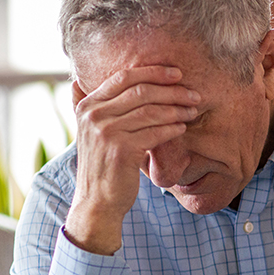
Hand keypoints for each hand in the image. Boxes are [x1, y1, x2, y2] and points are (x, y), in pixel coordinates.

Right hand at [64, 66, 197, 253]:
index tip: (177, 74)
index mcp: (88, 106)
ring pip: (150, 110)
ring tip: (192, 110)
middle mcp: (93, 115)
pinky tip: (182, 128)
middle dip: (171, 90)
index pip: (124, 77)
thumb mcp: (92, 132)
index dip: (153, 72)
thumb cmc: (104, 165)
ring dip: (176, 109)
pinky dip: (172, 128)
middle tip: (193, 93)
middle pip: (140, 91)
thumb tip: (80, 79)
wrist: (97, 202)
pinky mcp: (121, 149)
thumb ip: (94, 107)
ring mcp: (105, 132)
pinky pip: (154, 132)